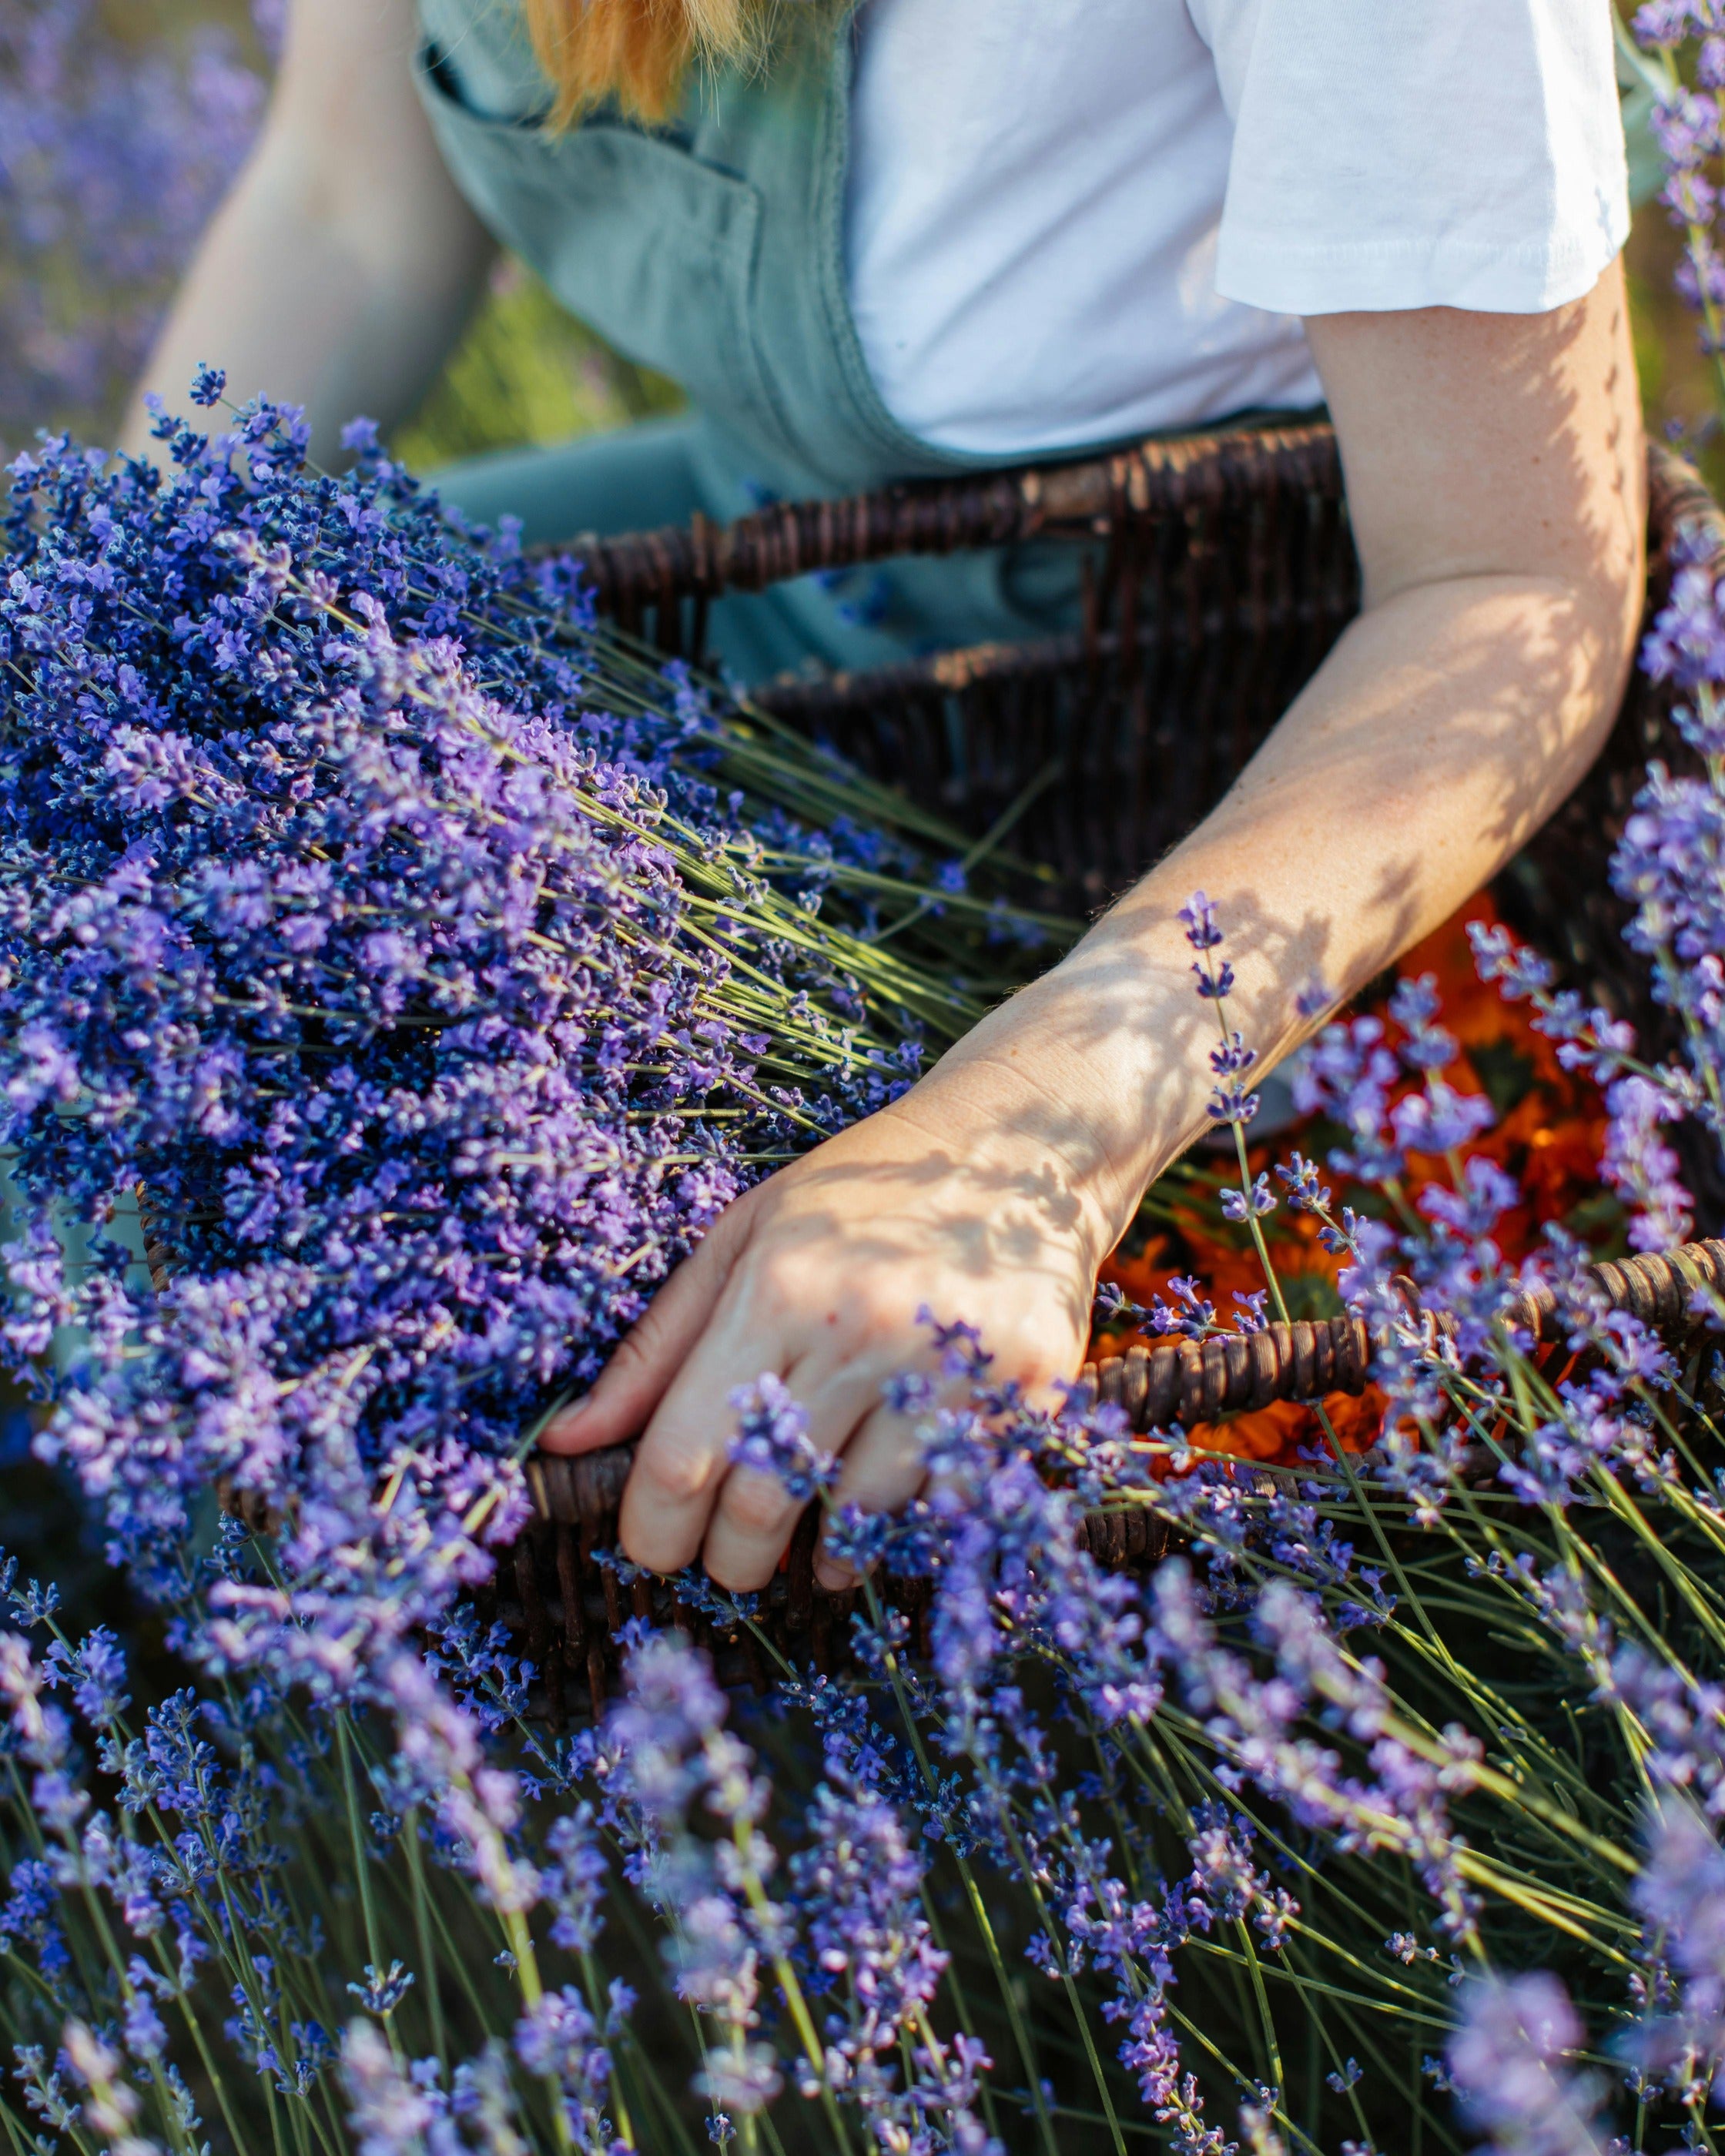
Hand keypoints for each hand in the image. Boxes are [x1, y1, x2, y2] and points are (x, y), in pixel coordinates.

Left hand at [537, 1068, 1114, 1591]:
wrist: (1020, 1147)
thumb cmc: (860, 1193)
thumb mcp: (742, 1242)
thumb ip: (655, 1349)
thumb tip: (565, 1442)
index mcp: (778, 1288)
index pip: (685, 1454)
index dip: (653, 1528)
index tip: (650, 1548)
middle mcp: (862, 1330)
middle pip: (763, 1506)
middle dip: (731, 1558)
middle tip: (729, 1558)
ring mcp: (948, 1366)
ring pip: (856, 1520)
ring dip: (822, 1552)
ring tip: (811, 1537)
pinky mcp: (1023, 1393)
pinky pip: (943, 1510)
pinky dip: (904, 1531)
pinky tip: (884, 1507)